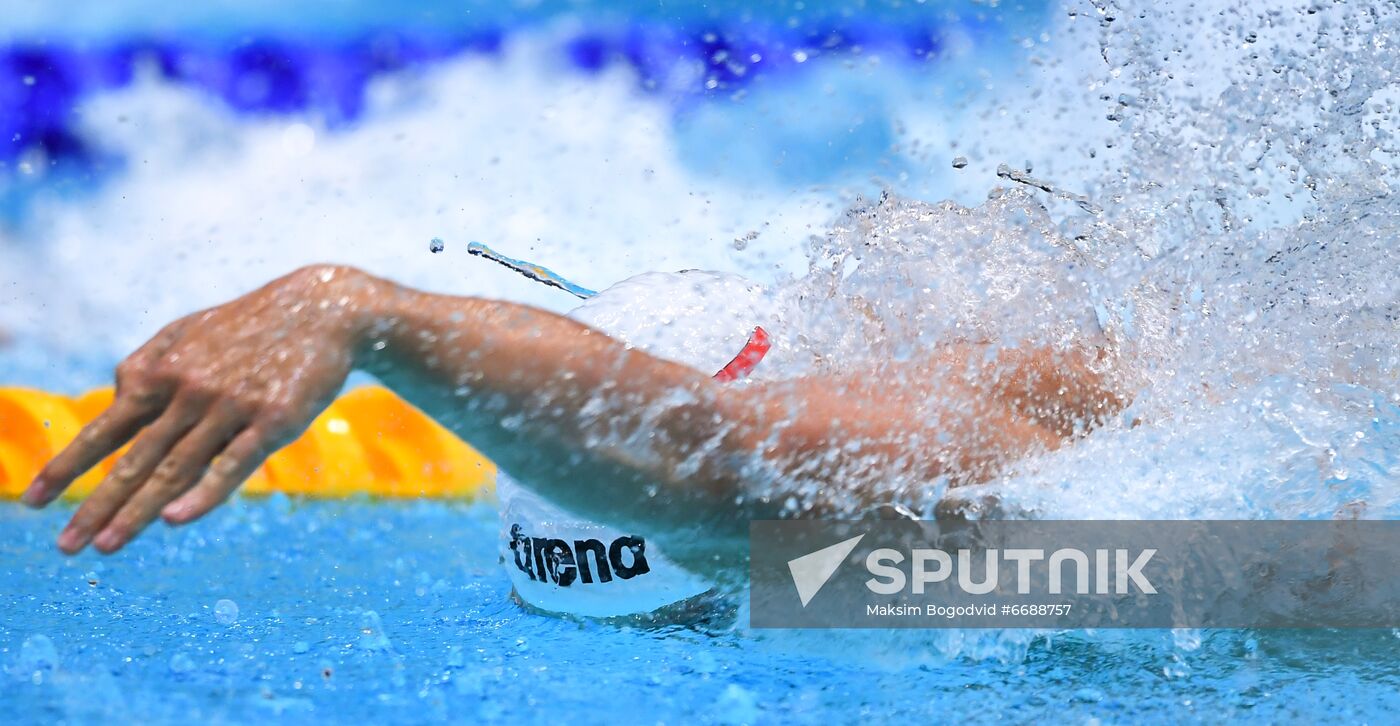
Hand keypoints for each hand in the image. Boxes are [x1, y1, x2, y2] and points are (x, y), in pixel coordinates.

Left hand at [23, 265, 376, 553]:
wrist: (323, 311)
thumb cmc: (253, 326)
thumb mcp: (190, 331)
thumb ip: (150, 362)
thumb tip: (118, 395)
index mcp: (163, 372)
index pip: (105, 429)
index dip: (66, 467)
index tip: (33, 501)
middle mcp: (189, 391)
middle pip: (134, 459)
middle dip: (95, 505)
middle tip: (64, 545)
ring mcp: (230, 407)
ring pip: (175, 469)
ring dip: (135, 511)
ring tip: (104, 546)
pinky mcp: (273, 421)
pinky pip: (232, 465)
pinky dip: (202, 493)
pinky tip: (174, 519)